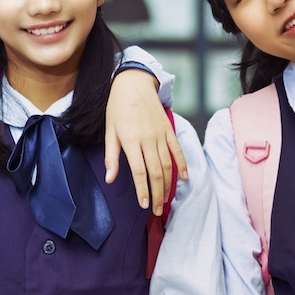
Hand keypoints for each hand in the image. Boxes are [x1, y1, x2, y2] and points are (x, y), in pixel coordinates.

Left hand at [102, 68, 188, 215]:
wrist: (134, 84)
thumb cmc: (117, 109)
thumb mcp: (109, 131)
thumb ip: (111, 156)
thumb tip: (110, 179)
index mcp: (131, 141)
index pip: (139, 172)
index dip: (143, 191)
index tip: (144, 205)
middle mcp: (148, 140)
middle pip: (156, 173)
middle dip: (157, 194)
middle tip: (157, 210)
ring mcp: (161, 135)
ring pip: (167, 165)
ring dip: (168, 184)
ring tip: (166, 199)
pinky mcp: (169, 130)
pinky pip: (178, 150)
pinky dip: (183, 165)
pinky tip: (185, 178)